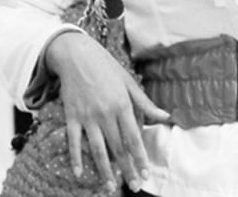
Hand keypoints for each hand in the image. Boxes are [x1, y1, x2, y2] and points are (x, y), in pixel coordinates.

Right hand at [46, 31, 169, 192]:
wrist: (77, 54)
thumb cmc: (105, 67)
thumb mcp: (128, 81)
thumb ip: (145, 103)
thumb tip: (166, 116)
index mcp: (122, 104)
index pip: (134, 137)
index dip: (140, 157)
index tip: (146, 173)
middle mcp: (105, 113)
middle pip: (118, 147)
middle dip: (127, 169)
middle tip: (135, 186)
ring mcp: (87, 116)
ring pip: (97, 149)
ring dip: (105, 171)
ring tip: (112, 188)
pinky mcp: (71, 117)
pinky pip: (74, 142)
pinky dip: (76, 159)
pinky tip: (79, 174)